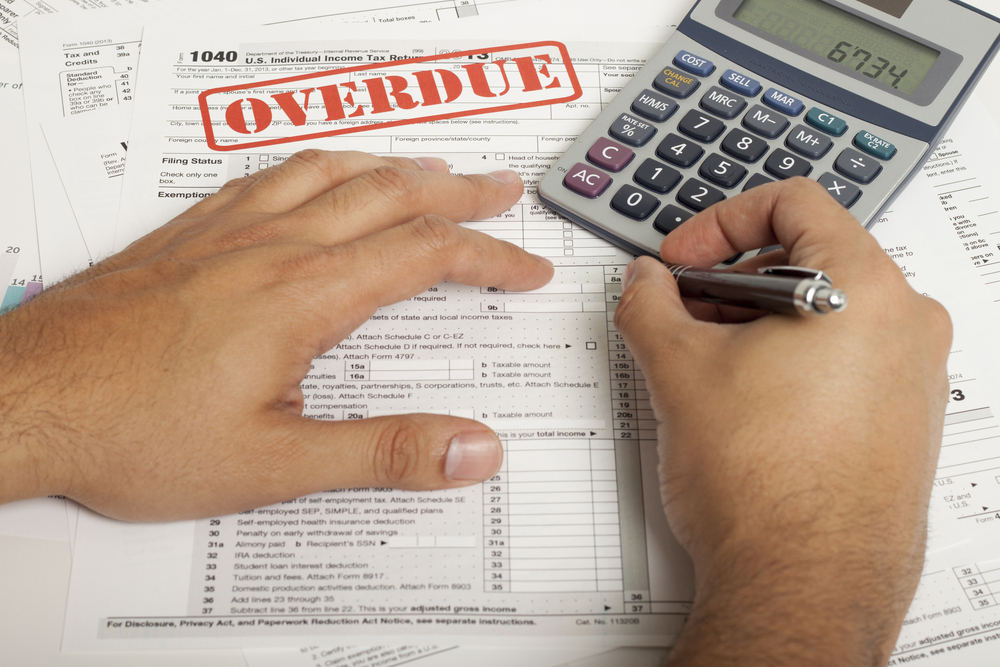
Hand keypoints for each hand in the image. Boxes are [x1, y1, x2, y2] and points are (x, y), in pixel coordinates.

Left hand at [0, 150, 551, 520]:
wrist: (22, 400)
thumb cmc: (130, 431)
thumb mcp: (274, 467)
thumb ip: (384, 453)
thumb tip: (473, 448)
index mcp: (304, 295)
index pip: (425, 254)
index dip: (490, 257)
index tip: (524, 270)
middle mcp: (271, 246)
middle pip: (390, 192)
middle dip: (459, 191)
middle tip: (501, 190)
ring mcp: (225, 232)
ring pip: (332, 170)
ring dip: (395, 165)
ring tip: (431, 168)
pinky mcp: (187, 235)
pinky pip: (269, 174)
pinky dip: (320, 164)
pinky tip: (319, 173)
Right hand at [614, 178, 950, 665]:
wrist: (801, 587)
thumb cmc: (766, 487)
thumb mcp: (678, 370)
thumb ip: (648, 303)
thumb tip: (643, 282)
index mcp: (865, 289)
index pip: (795, 202)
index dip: (720, 220)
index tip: (684, 259)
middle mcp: (907, 326)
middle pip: (811, 256)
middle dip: (733, 278)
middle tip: (685, 310)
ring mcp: (913, 378)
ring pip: (828, 311)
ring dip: (759, 321)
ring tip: (707, 361)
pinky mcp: (904, 422)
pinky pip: (847, 359)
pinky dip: (791, 359)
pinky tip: (744, 400)